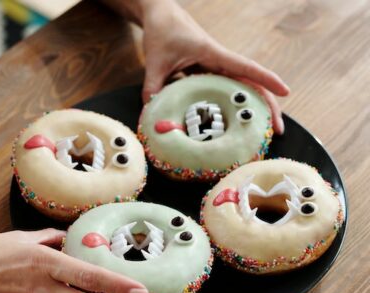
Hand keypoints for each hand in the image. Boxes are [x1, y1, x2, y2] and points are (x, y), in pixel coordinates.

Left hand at [140, 0, 288, 133]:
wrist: (160, 14)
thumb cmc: (162, 31)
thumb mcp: (155, 62)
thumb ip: (152, 88)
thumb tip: (151, 114)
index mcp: (212, 54)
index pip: (245, 68)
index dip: (265, 79)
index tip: (285, 92)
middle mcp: (219, 61)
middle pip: (251, 84)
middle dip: (267, 105)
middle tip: (277, 130)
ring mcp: (215, 68)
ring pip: (242, 89)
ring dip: (254, 109)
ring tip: (264, 133)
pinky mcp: (208, 74)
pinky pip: (227, 92)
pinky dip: (234, 107)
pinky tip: (239, 125)